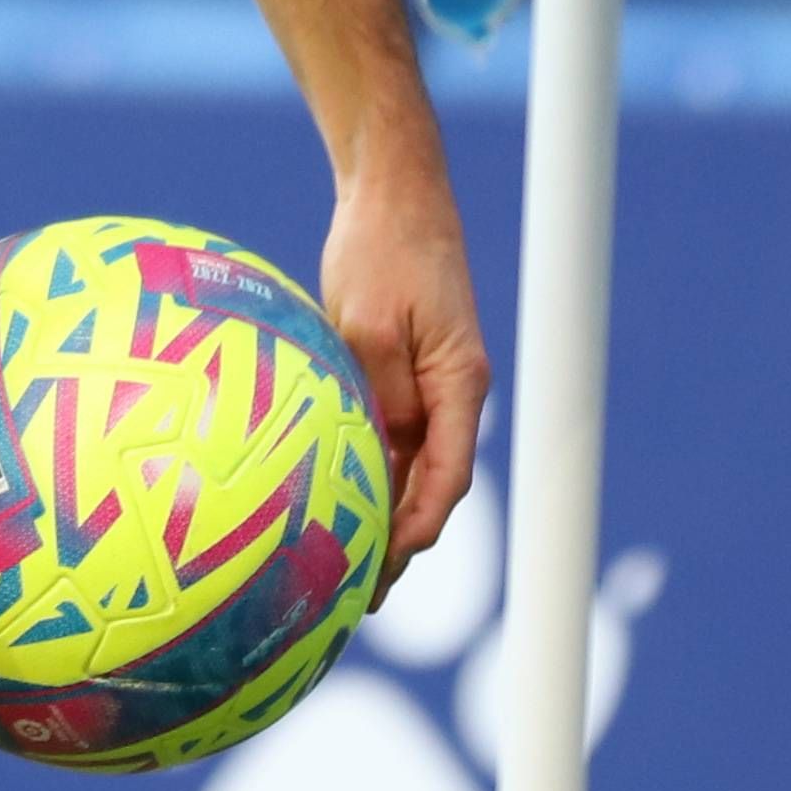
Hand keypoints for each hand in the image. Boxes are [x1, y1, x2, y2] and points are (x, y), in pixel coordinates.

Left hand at [317, 140, 491, 580]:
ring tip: (341, 570)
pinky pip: (385, 439)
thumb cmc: (383, 248)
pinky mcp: (398, 375)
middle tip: (354, 597)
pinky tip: (331, 503)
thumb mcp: (369, 321)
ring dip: (379, 515)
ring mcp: (425, 387)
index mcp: (459, 385)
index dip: (416, 530)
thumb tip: (375, 454)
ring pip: (407, 469)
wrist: (391, 194)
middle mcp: (450, 395)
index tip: (383, 569)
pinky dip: (365, 475)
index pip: (446, 478)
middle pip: (430, 486)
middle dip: (398, 543)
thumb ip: (377, 389)